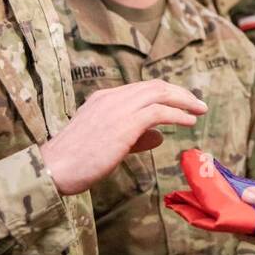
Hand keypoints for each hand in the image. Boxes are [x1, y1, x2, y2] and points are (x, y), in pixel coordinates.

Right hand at [41, 80, 206, 194]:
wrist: (54, 168)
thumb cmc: (76, 162)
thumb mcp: (107, 143)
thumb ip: (134, 137)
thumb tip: (158, 135)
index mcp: (103, 98)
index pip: (142, 89)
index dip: (166, 93)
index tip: (183, 102)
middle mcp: (111, 97)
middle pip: (154, 86)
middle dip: (180, 94)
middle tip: (198, 104)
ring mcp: (117, 108)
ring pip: (159, 94)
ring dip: (184, 101)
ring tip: (199, 110)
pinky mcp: (125, 123)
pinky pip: (159, 111)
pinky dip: (178, 115)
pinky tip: (189, 122)